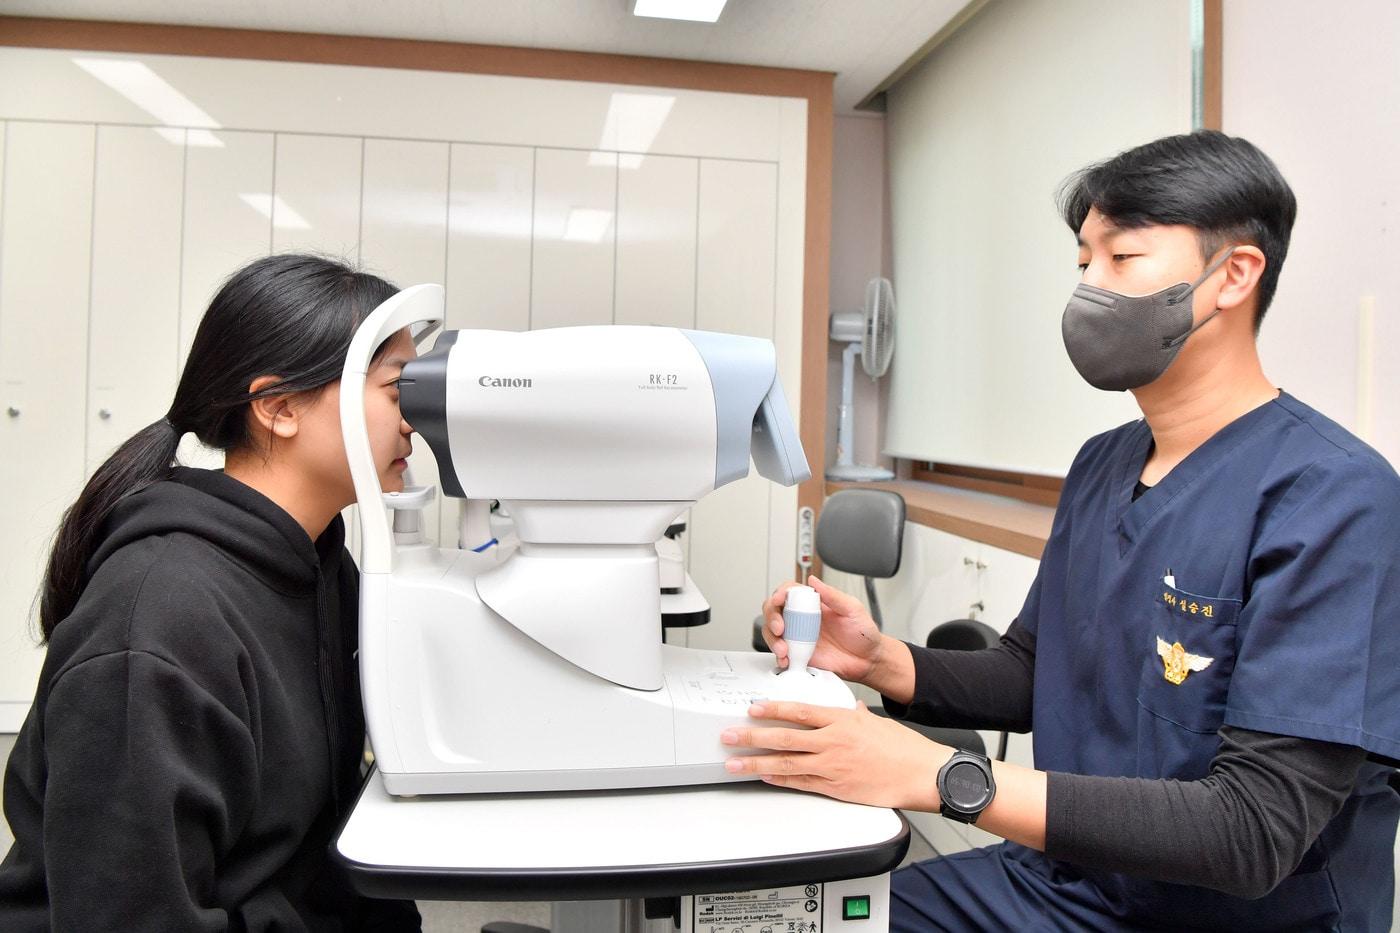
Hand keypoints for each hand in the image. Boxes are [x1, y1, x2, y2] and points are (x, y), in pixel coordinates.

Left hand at [721, 700, 948, 810]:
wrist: (920, 774)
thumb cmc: (903, 747)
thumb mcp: (875, 721)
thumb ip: (854, 715)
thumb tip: (845, 710)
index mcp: (841, 720)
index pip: (799, 711)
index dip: (772, 709)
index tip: (752, 708)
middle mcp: (833, 741)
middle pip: (784, 737)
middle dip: (751, 737)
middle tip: (729, 735)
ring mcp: (832, 766)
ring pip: (786, 763)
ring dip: (756, 763)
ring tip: (734, 763)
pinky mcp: (836, 788)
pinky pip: (801, 783)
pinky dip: (780, 779)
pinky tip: (765, 776)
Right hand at [761, 575, 884, 682]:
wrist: (868, 661)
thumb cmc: (863, 633)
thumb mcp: (852, 609)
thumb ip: (833, 595)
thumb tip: (813, 580)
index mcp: (813, 604)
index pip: (789, 592)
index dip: (779, 594)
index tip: (778, 600)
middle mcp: (802, 619)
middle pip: (774, 611)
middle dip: (771, 618)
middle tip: (780, 629)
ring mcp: (798, 637)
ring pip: (772, 633)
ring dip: (772, 640)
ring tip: (784, 650)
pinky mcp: (799, 655)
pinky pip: (781, 654)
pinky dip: (779, 658)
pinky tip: (786, 660)